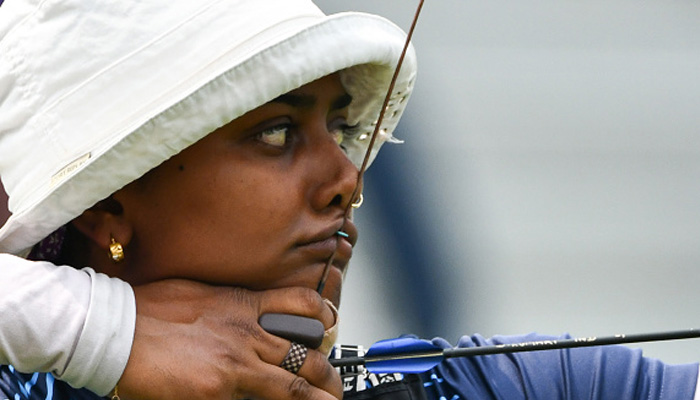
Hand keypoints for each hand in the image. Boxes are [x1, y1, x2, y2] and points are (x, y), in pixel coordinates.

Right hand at [117, 280, 341, 399]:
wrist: (117, 328)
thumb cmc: (150, 308)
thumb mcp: (203, 294)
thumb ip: (232, 308)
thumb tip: (248, 318)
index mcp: (244, 304)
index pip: (302, 305)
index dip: (324, 317)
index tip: (330, 327)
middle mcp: (248, 333)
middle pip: (308, 353)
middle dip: (328, 374)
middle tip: (333, 386)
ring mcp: (236, 365)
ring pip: (294, 386)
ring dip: (316, 399)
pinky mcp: (217, 392)